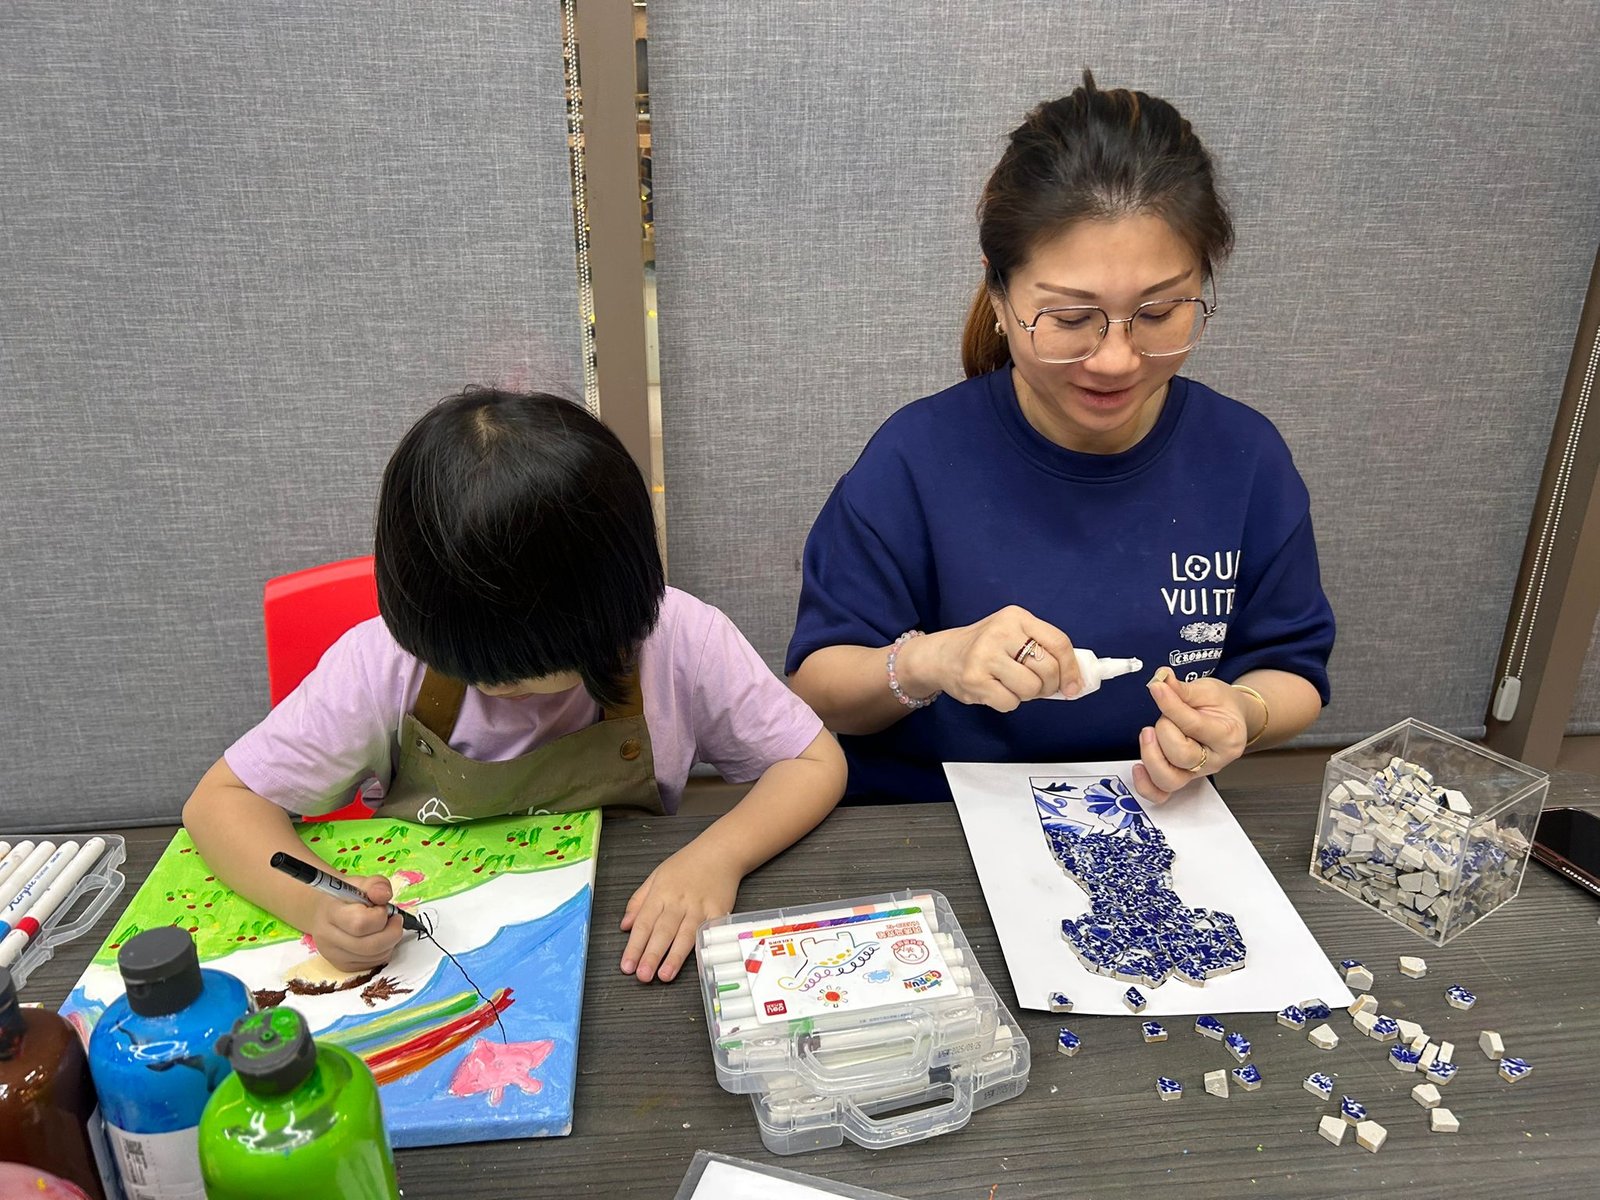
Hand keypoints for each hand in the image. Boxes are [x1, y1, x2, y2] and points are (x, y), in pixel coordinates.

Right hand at [307, 874, 404, 972]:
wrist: (324, 912)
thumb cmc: (345, 896)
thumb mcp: (360, 883)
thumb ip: (376, 885)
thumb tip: (384, 895)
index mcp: (330, 913)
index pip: (360, 923)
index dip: (379, 916)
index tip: (383, 907)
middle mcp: (328, 937)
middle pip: (369, 946)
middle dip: (391, 932)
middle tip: (394, 919)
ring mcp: (334, 955)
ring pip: (374, 957)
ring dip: (390, 942)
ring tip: (386, 927)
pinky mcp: (342, 965)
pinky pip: (372, 964)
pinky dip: (384, 951)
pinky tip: (380, 938)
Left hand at [619, 845, 739, 982]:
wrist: (720, 851)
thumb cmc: (687, 864)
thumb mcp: (656, 876)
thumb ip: (638, 901)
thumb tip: (625, 925)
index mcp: (660, 893)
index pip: (644, 924)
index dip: (634, 946)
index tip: (627, 965)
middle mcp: (678, 902)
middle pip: (662, 931)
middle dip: (651, 955)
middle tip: (642, 976)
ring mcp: (700, 907)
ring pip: (685, 935)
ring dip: (674, 956)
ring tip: (664, 975)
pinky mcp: (719, 911)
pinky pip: (709, 931)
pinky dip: (703, 945)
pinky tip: (698, 961)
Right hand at [900, 605, 1078, 711]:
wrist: (941, 656)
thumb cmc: (986, 649)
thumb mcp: (1014, 636)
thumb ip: (1043, 651)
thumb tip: (1075, 683)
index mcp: (1016, 617)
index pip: (1058, 642)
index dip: (1071, 669)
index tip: (1073, 686)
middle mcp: (1001, 631)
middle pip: (1048, 668)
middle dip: (1049, 686)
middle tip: (1038, 687)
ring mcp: (985, 654)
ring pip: (1031, 688)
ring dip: (1027, 695)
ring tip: (1011, 685)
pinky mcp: (974, 678)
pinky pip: (1011, 702)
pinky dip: (1008, 702)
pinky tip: (995, 690)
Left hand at [1132, 670, 1252, 803]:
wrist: (1232, 719)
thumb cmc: (1222, 706)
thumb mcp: (1208, 690)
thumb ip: (1182, 689)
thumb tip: (1161, 680)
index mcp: (1227, 735)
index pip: (1193, 725)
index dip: (1170, 705)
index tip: (1157, 688)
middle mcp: (1214, 760)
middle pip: (1181, 755)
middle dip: (1164, 730)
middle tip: (1165, 715)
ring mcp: (1197, 773)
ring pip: (1169, 778)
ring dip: (1151, 755)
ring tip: (1148, 734)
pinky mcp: (1183, 778)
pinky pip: (1162, 793)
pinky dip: (1146, 785)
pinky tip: (1138, 767)